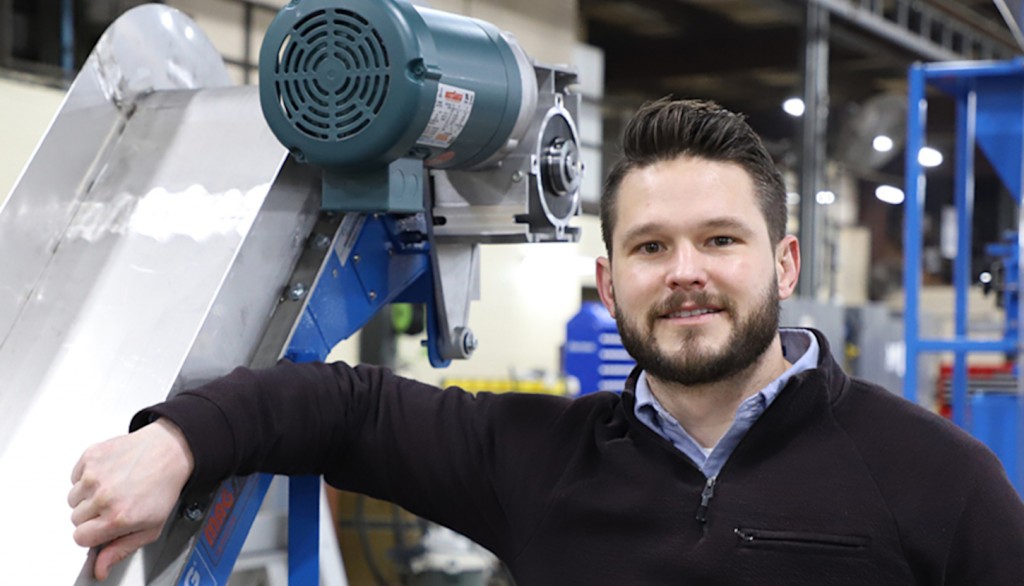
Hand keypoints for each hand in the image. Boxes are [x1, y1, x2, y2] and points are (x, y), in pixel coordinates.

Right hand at [69, 418, 194, 580]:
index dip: (92, 534)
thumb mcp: (151, 527)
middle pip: (75, 518)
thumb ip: (121, 550)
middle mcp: (104, 497)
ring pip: (73, 498)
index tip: (102, 527)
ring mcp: (95, 475)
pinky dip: (87, 476)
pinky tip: (109, 474)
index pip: (80, 538)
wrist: (170, 451)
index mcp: (118, 517)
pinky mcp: (91, 456)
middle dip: (92, 515)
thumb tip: (99, 569)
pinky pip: (75, 476)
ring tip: (113, 488)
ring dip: (88, 496)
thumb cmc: (163, 487)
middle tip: (114, 504)